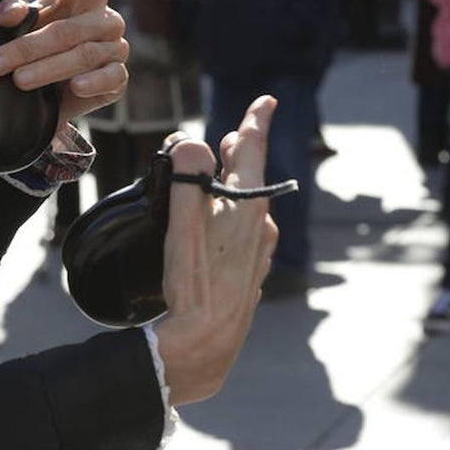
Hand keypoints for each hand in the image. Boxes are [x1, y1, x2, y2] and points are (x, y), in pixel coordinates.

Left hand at [0, 0, 129, 128]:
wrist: (50, 94)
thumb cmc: (37, 48)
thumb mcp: (16, 23)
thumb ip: (6, 5)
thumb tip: (6, 11)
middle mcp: (104, 19)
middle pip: (68, 30)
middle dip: (27, 48)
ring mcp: (114, 48)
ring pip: (83, 55)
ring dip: (47, 68)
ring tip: (18, 81)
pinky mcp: (118, 78)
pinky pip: (108, 78)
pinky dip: (91, 82)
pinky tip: (75, 86)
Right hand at [154, 96, 279, 405]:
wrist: (204, 348)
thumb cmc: (193, 287)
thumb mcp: (183, 229)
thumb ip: (187, 181)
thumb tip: (192, 142)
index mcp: (248, 210)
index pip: (253, 152)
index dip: (256, 122)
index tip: (267, 101)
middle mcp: (260, 228)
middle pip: (250, 177)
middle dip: (240, 153)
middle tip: (232, 136)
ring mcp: (258, 253)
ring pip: (247, 206)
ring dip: (234, 186)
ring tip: (220, 174)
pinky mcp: (250, 273)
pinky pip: (245, 231)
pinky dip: (232, 215)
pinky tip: (218, 226)